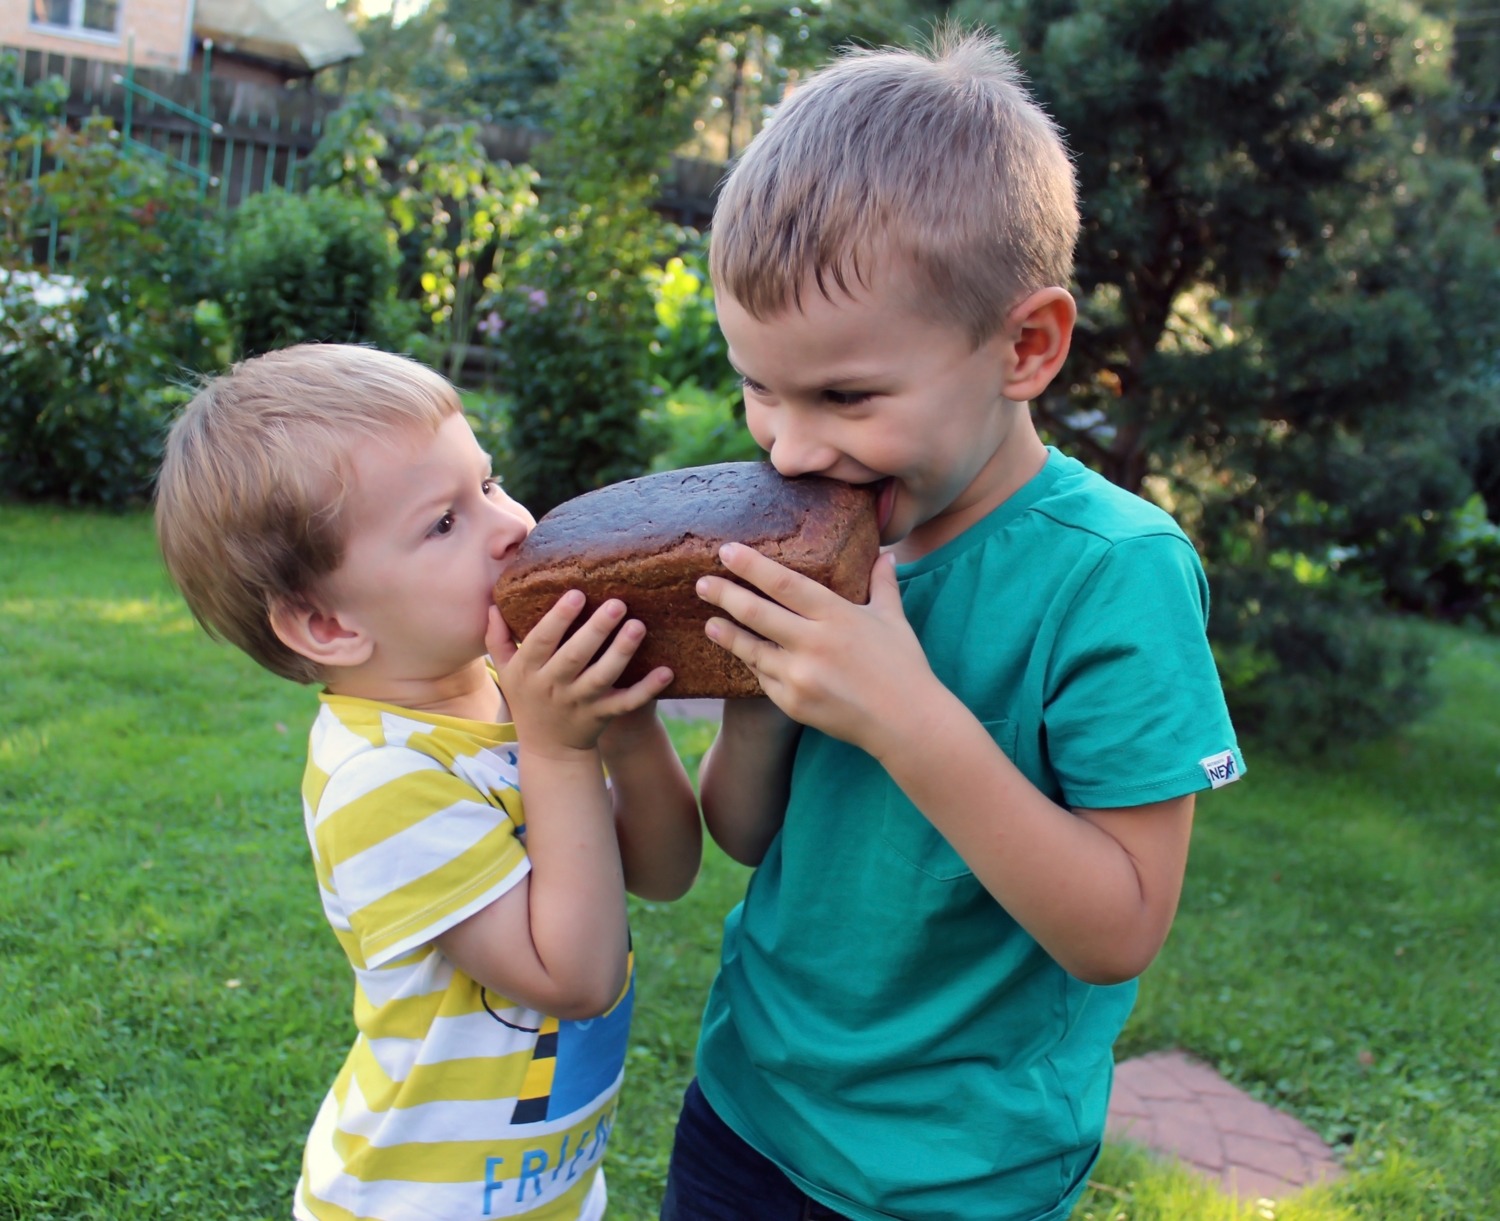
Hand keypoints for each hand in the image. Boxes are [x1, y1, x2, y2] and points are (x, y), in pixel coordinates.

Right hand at [488, 596, 672, 757]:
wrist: (548, 750)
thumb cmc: (528, 699)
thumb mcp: (506, 672)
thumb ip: (497, 639)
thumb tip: (491, 604)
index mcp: (529, 670)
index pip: (541, 641)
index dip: (558, 618)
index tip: (577, 593)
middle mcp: (553, 686)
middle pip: (575, 656)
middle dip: (595, 630)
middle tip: (617, 603)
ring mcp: (579, 702)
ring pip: (602, 677)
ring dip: (621, 652)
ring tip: (638, 625)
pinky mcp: (602, 716)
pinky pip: (626, 703)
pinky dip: (647, 690)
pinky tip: (666, 672)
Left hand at [696, 545, 938, 758]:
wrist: (905, 723)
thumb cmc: (904, 667)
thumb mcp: (893, 620)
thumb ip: (883, 584)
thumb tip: (886, 554)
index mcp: (837, 615)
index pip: (783, 584)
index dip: (751, 566)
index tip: (725, 551)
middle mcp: (814, 643)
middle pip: (756, 613)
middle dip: (724, 595)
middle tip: (701, 584)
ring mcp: (800, 676)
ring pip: (751, 650)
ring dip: (727, 634)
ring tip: (710, 623)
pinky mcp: (792, 703)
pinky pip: (764, 679)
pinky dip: (753, 665)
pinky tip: (743, 655)